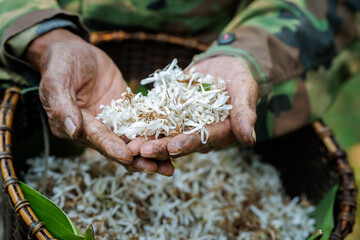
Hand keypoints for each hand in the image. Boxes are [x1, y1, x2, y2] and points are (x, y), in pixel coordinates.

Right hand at [27, 29, 172, 175]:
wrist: (76, 52)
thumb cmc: (61, 64)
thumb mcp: (57, 81)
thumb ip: (62, 105)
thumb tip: (72, 131)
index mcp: (77, 126)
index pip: (97, 139)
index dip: (112, 148)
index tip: (128, 157)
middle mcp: (96, 130)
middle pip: (118, 147)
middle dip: (139, 159)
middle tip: (159, 169)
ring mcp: (113, 122)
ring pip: (133, 140)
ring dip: (151, 153)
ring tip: (171, 165)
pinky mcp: (126, 112)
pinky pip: (142, 124)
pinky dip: (155, 134)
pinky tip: (173, 141)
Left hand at [127, 55, 257, 158]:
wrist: (223, 65)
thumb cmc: (239, 77)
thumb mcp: (245, 91)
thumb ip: (245, 114)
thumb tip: (249, 140)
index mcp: (218, 133)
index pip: (202, 140)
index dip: (187, 144)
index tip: (173, 147)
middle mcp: (198, 133)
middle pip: (178, 142)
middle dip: (159, 147)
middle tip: (140, 151)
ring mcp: (182, 123)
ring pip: (163, 133)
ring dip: (146, 138)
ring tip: (128, 142)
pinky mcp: (170, 111)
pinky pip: (155, 116)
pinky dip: (141, 120)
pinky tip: (125, 122)